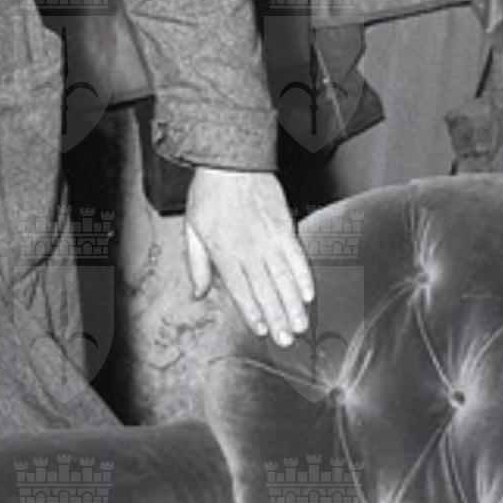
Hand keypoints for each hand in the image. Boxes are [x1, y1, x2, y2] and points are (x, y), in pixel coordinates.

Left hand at [183, 166, 312, 345]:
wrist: (231, 162)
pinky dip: (304, 276)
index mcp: (224, 253)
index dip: (252, 312)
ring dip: (293, 305)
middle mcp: (248, 250)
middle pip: (265, 291)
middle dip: (276, 318)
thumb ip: (197, 265)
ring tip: (300, 325)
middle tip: (286, 340)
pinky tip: (309, 293)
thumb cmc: (210, 193)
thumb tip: (198, 293)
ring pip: (283, 279)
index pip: (240, 291)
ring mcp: (268, 239)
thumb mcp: (192, 229)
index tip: (261, 330)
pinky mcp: (284, 227)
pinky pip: (297, 257)